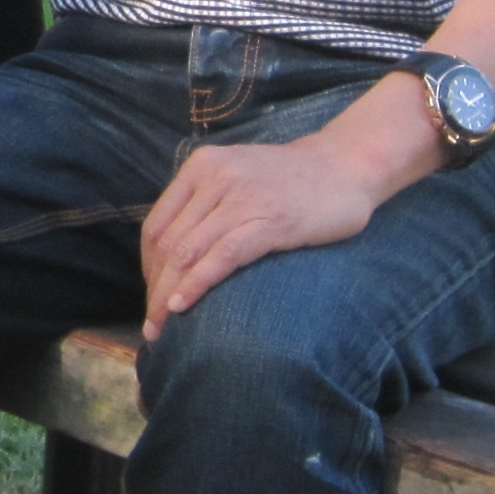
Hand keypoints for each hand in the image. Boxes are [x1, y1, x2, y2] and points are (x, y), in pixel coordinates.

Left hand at [136, 131, 399, 331]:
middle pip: (168, 245)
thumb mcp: (237, 177)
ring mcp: (243, 197)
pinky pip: (222, 256)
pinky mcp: (271, 220)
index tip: (153, 298)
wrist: (347, 164)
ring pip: (188, 253)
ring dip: (167, 296)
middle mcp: (215, 177)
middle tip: (151, 328)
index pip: (156, 227)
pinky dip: (196, 284)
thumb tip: (174, 255)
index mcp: (201, 167)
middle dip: (154, 291)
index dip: (147, 269)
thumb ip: (206, 203)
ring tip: (161, 329)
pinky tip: (182, 306)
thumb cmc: (292, 181)